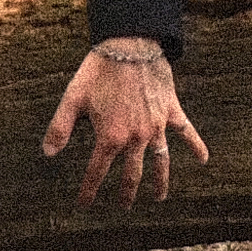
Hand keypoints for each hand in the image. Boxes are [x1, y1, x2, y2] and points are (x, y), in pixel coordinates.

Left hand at [45, 36, 202, 202]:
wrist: (129, 43)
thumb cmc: (98, 70)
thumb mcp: (72, 98)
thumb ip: (60, 127)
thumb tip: (47, 153)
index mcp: (110, 136)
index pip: (97, 171)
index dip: (89, 190)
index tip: (84, 205)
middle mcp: (135, 137)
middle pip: (131, 174)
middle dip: (126, 193)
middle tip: (124, 206)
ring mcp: (156, 126)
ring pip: (160, 161)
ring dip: (160, 182)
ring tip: (159, 198)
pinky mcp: (170, 111)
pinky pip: (186, 132)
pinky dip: (196, 146)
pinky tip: (204, 160)